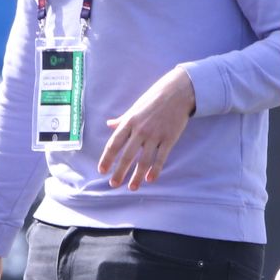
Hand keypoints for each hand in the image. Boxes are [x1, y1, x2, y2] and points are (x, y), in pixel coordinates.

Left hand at [99, 67, 195, 190]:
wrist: (178, 92)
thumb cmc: (154, 99)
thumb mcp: (134, 107)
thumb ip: (122, 119)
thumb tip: (109, 124)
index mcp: (129, 122)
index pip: (114, 144)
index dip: (107, 158)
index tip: (102, 170)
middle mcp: (140, 130)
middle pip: (127, 156)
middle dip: (119, 172)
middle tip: (113, 184)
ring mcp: (155, 135)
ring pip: (144, 160)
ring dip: (137, 176)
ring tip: (132, 188)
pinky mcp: (169, 139)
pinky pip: (161, 158)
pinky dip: (155, 170)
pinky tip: (150, 179)